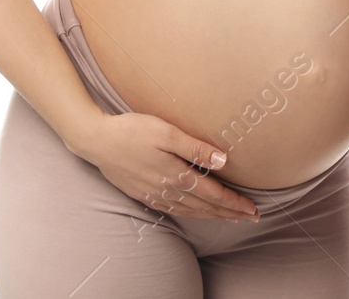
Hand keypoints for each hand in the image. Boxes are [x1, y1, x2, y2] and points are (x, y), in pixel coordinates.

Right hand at [71, 110, 258, 221]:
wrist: (95, 140)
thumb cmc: (132, 130)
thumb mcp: (166, 132)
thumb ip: (195, 148)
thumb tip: (223, 161)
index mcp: (175, 174)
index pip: (213, 194)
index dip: (234, 203)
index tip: (252, 209)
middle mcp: (166, 189)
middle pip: (204, 206)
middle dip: (229, 213)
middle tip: (250, 217)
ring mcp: (152, 194)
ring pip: (189, 210)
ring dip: (211, 216)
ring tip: (229, 218)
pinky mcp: (142, 193)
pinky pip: (172, 209)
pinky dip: (189, 214)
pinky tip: (194, 213)